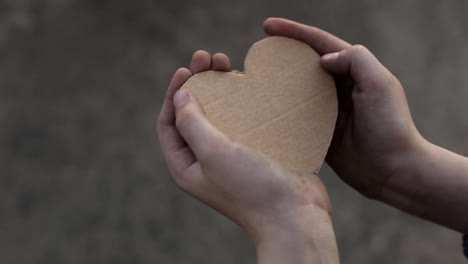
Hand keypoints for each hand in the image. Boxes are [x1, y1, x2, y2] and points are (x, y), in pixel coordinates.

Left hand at [157, 51, 338, 262]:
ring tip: (228, 64)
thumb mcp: (214, 154)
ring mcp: (231, 156)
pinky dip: (244, 101)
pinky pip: (244, 120)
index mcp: (186, 166)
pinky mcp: (256, 151)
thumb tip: (180, 96)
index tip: (184, 70)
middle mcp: (206, 161)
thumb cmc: (252, 189)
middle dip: (199, 84)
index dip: (173, 94)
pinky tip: (250, 85)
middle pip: (194, 114)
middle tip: (208, 57)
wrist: (295, 215)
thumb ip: (191, 123)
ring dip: (222, 88)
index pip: (168, 124)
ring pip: (221, 113)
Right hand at [264, 17, 424, 198]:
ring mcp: (329, 111)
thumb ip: (356, 61)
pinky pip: (298, 118)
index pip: (320, 44)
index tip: (268, 27)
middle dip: (282, 55)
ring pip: (298, 91)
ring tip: (254, 81)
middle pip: (305, 65)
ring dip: (278, 84)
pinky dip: (282, 113)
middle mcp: (340, 88)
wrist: (394, 171)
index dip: (294, 33)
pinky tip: (264, 113)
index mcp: (354, 71)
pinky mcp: (321, 133)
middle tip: (257, 53)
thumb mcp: (380, 85)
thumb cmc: (391, 127)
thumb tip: (324, 58)